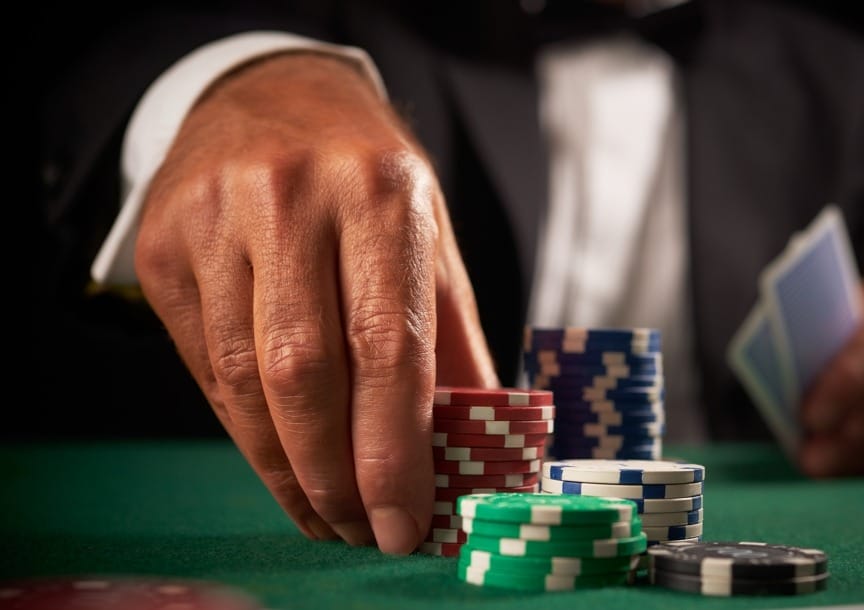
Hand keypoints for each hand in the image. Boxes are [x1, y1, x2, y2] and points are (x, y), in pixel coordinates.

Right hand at [135, 52, 498, 552]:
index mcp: (380, 191)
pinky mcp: (163, 248)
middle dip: (336, 476)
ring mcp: (214, 218)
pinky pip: (204, 367)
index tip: (405, 523)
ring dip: (287, 469)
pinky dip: (246, 431)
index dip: (396, 451)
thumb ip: (453, 340)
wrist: (271, 96)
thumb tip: (477, 446)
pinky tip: (280, 461)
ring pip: (244, 381)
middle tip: (363, 531)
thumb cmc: (367, 176)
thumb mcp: (430, 235)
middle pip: (305, 373)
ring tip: (326, 513)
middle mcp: (291, 197)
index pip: (388, 346)